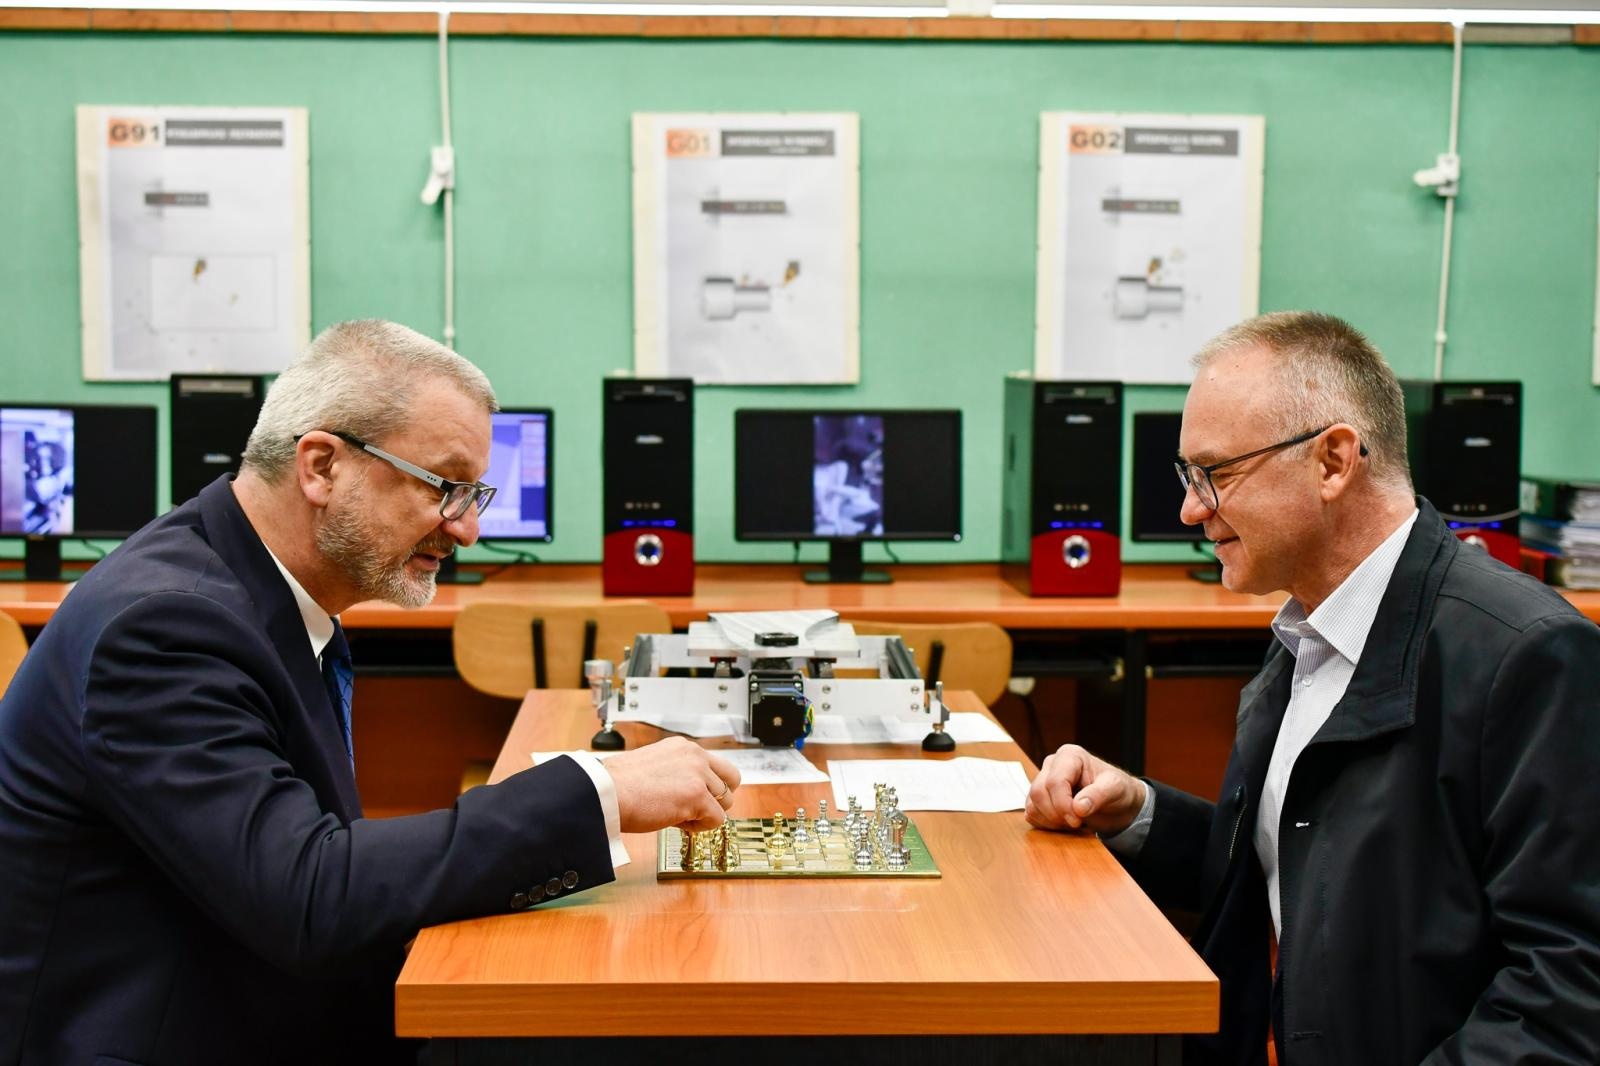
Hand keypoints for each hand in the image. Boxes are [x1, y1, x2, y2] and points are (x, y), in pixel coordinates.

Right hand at [602, 737, 740, 833]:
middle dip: (718, 798)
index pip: (717, 766)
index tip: (696, 798)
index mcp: (684, 747)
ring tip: (678, 816)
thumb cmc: (621, 784)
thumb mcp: (655, 766)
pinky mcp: (697, 796)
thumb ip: (678, 773)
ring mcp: (698, 775)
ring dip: (704, 814)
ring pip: (725, 802)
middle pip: (731, 780)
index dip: (710, 786)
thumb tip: (688, 792)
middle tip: (696, 810)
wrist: (606, 792)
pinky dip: (699, 827)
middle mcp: (695, 756)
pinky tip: (677, 823)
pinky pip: (716, 819)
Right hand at [1025, 744, 1145, 834]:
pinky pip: (1031, 813)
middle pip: (1039, 792)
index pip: (1055, 781)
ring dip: (1051, 820)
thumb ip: (1098, 795)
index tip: (1077, 820)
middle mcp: (1052, 765)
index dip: (1063, 804)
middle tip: (1076, 823)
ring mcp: (1043, 780)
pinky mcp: (1038, 798)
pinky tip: (1064, 823)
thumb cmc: (1117, 790)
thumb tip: (1078, 807)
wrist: (1116, 803)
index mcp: (1070, 756)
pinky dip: (1045, 823)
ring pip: (1031, 804)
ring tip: (1073, 822)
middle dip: (1056, 814)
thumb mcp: (1115, 789)